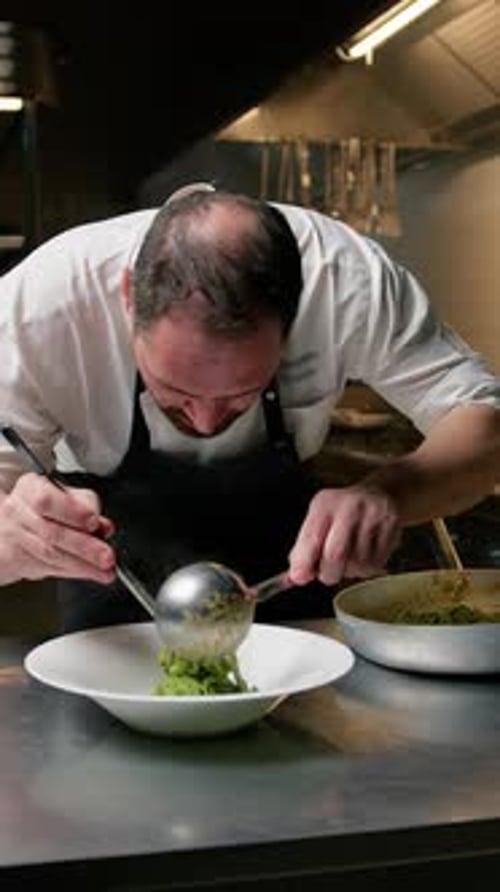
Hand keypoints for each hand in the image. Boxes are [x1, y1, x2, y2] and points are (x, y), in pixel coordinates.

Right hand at [0, 473, 115, 585]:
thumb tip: (104, 527)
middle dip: (84, 547)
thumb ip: (88, 507)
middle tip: (107, 556)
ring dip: (82, 565)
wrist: (14, 522)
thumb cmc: (47, 506)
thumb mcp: (67, 495)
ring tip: (104, 571)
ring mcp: (16, 538)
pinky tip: (90, 572)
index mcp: (30, 488)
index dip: (73, 513)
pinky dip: (74, 572)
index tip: (94, 523)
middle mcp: (18, 513)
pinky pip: (49, 568)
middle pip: (52, 533)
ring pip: (51, 555)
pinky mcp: (18, 560)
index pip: (48, 501)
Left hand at [288, 485, 400, 585]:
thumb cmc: (342, 514)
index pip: (312, 537)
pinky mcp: (393, 525)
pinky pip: (376, 564)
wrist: (379, 495)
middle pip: (335, 554)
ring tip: (349, 558)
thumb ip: (304, 548)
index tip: (299, 577)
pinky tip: (365, 555)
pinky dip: (366, 569)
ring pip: (358, 564)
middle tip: (327, 574)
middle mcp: (350, 505)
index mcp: (325, 503)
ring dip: (350, 571)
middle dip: (328, 573)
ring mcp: (374, 514)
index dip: (304, 562)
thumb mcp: (319, 521)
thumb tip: (297, 577)